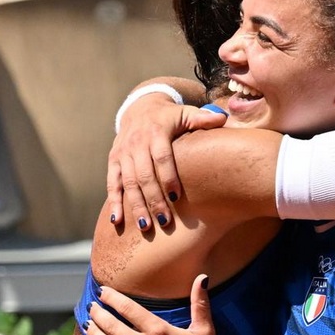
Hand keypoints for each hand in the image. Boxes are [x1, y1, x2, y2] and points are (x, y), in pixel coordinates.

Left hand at [83, 275, 221, 334]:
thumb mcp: (204, 329)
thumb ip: (200, 303)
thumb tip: (202, 278)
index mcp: (158, 330)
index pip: (128, 308)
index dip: (111, 297)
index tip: (102, 291)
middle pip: (112, 325)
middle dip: (98, 313)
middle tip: (91, 307)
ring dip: (94, 333)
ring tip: (87, 324)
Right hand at [107, 96, 227, 231]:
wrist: (139, 107)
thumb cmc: (169, 116)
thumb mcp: (186, 113)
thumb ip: (203, 118)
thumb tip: (222, 118)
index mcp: (156, 132)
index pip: (162, 157)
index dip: (169, 177)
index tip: (177, 197)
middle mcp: (136, 143)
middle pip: (144, 175)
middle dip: (154, 199)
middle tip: (164, 221)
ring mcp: (123, 153)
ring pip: (128, 183)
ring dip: (136, 206)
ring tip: (146, 227)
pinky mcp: (114, 160)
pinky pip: (112, 183)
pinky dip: (114, 202)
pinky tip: (117, 221)